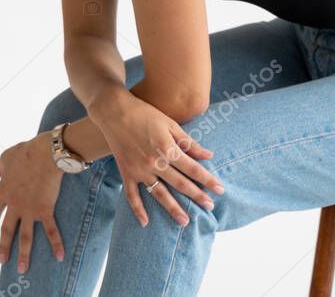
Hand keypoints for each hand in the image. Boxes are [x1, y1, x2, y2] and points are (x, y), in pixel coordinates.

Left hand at [0, 133, 64, 273]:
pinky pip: (50, 231)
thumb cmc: (26, 152)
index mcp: (4, 191)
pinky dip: (55, 244)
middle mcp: (14, 204)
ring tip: (22, 269)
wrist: (44, 155)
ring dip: (24, 254)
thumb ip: (0, 166)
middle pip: (8, 230)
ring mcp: (29, 209)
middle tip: (2, 261)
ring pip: (25, 237)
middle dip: (4, 246)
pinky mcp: (44, 210)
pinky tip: (59, 256)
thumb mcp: (6, 156)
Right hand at [95, 93, 224, 226]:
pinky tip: (145, 223)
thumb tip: (208, 156)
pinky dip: (138, 209)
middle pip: (180, 184)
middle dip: (197, 196)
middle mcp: (153, 162)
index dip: (208, 179)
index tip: (220, 190)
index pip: (192, 168)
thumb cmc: (144, 113)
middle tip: (210, 207)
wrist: (113, 111)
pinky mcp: (126, 171)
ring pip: (159, 194)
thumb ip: (188, 142)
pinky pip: (132, 194)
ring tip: (185, 221)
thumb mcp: (169, 123)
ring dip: (173, 208)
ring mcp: (139, 169)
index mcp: (166, 148)